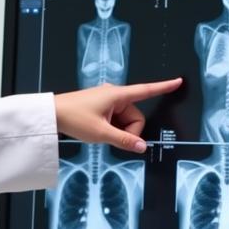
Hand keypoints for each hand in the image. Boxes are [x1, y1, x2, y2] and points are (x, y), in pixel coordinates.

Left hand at [53, 78, 181, 152]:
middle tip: (111, 138)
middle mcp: (114, 95)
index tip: (177, 81)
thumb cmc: (73, 117)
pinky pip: (115, 120)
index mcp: (118, 95)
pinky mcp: (101, 106)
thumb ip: (123, 141)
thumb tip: (141, 147)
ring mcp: (107, 100)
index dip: (163, 87)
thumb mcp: (100, 133)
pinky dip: (112, 128)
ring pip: (125, 121)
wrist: (51, 114)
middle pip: (135, 117)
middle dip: (129, 131)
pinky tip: (99, 131)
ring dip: (118, 131)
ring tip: (100, 133)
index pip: (147, 90)